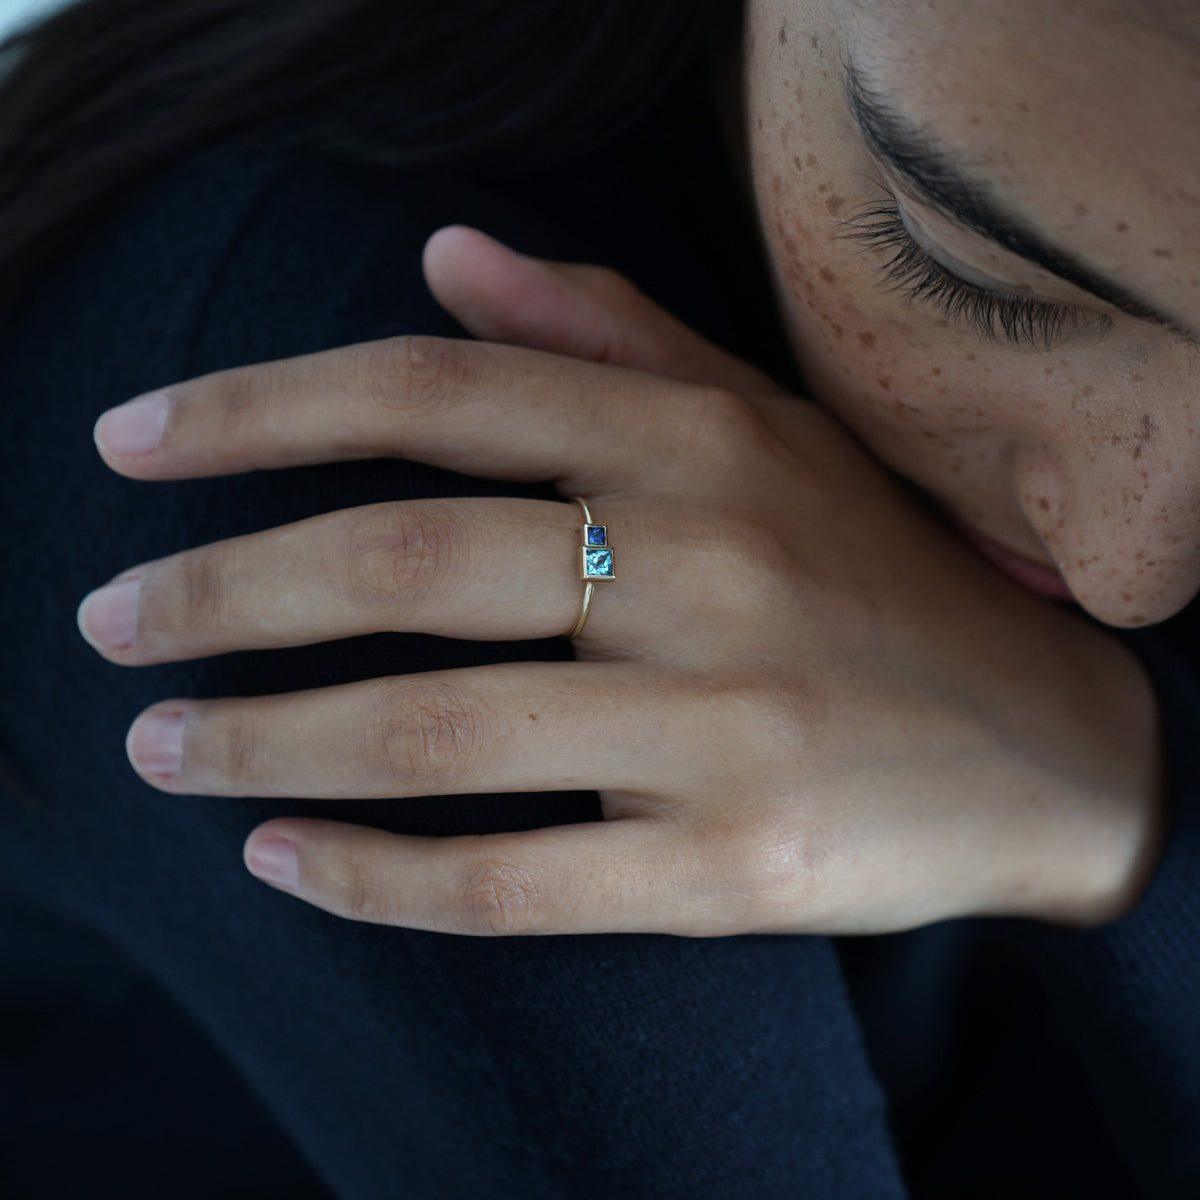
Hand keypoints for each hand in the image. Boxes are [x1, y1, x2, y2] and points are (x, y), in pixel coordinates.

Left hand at [78, 226, 1164, 935]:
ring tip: (159, 749)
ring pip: (436, 730)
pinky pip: (515, 880)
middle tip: (106, 625)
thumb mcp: (764, 426)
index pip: (435, 391)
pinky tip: (282, 865)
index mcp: (700, 442)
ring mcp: (723, 724)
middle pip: (403, 555)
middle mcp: (707, 565)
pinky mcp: (735, 866)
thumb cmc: (878, 579)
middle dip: (220, 589)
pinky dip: (375, 880)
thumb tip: (446, 255)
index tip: (130, 446)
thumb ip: (602, 331)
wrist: (1047, 749)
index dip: (257, 409)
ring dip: (263, 742)